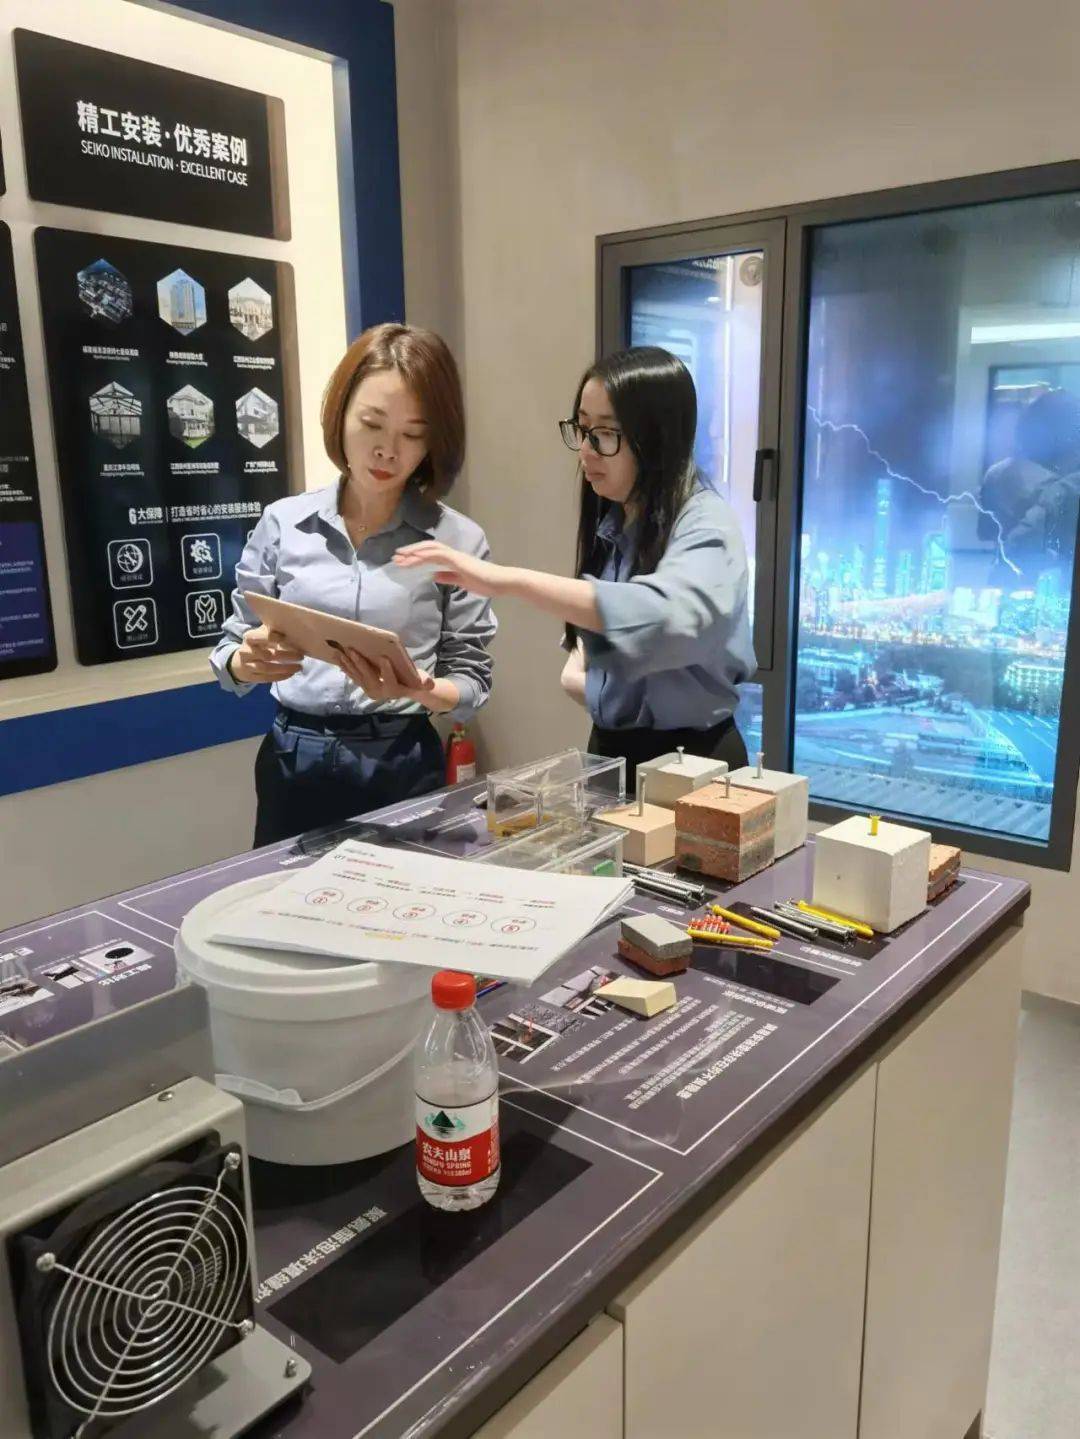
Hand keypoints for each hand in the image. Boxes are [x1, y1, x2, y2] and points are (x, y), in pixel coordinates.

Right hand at [229, 624, 303, 683]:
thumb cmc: (258, 644)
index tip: (292, 639)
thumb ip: (274, 630)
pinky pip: (266, 678)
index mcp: (250, 637)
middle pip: (267, 655)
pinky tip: (291, 673)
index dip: (277, 638)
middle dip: (286, 655)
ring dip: (285, 668)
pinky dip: (280, 676)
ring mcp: (247, 665)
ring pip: (267, 668)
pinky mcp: (250, 677)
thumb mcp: (262, 634)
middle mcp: (246, 651)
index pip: (263, 637)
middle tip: (301, 656)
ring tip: (299, 667)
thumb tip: (295, 627)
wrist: (241, 661)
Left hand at [338, 648, 435, 702]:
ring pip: (358, 677)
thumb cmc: (415, 682)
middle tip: (352, 650)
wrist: (407, 690)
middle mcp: (381, 693)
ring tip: (341, 652)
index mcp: (395, 690)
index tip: (383, 658)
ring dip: (348, 664)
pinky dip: (346, 668)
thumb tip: (428, 683)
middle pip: (369, 678)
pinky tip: (339, 659)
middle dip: (360, 664)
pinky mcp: (364, 686)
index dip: (386, 671)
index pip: (390, 681)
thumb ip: (426, 683)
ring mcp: (371, 690)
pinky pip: (354, 677)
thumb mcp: (423, 682)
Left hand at [394, 541, 509, 597]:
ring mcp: (455, 556)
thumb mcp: (462, 582)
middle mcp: (452, 554)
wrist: (501, 581)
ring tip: (400, 557)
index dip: (417, 555)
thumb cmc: (486, 583)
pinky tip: (413, 560)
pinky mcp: (457, 560)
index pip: (431, 554)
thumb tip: (433, 575)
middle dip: (410, 552)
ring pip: (429, 549)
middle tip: (395, 557)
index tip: (403, 560)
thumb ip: (448, 577)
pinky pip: (437, 555)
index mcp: (454, 559)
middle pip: (427, 548)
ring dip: (413, 552)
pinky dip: (423, 556)